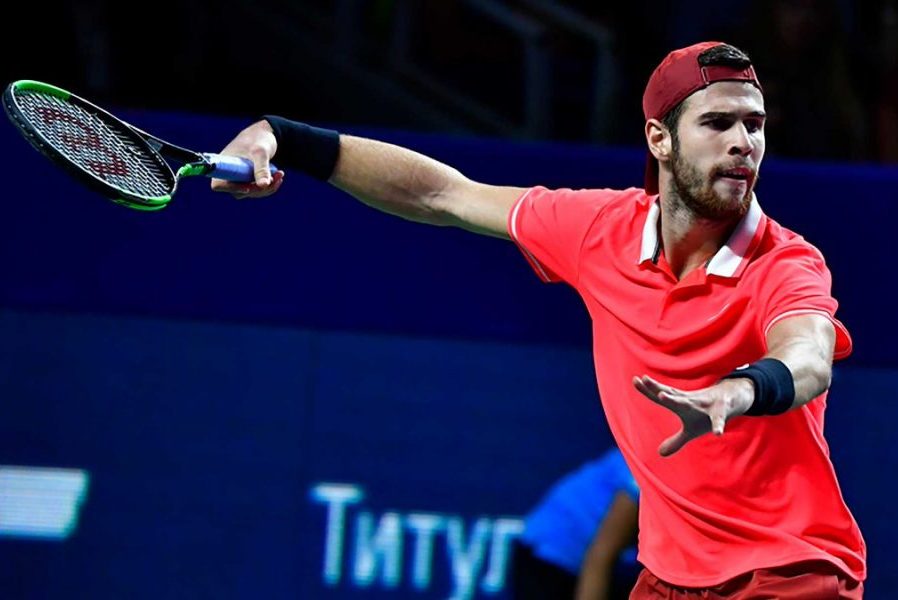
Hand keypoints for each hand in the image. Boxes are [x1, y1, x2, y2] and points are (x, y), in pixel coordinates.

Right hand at [210, 120, 284, 198]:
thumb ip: (261, 168)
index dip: (231, 188)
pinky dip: (269, 186)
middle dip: (258, 189)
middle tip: (274, 179)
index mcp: (223, 164)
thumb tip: (263, 185)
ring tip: (280, 174)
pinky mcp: (248, 181)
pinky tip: (279, 176)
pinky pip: (257, 190)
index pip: (219, 184)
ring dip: (267, 188)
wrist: (265, 134)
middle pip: (238, 192)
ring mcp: (238, 178)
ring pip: (250, 192)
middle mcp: (228, 173)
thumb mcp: (260, 152)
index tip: (248, 187)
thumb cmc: (258, 139)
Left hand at [633, 375, 753, 455]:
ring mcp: (706, 403)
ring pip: (690, 401)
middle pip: (672, 395)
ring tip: (663, 395)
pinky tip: (717, 433)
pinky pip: (719, 417)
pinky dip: (718, 424)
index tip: (635, 380)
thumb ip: (676, 441)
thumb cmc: (707, 414)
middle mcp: (691, 401)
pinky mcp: (721, 408)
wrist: (733, 399)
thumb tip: (660, 453)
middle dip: (658, 389)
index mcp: (682, 404)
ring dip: (678, 400)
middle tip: (644, 380)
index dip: (649, 390)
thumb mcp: (691, 430)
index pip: (662, 396)